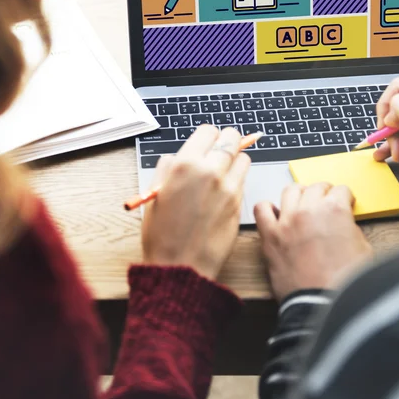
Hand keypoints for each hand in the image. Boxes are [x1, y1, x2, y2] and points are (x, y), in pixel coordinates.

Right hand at [142, 125, 250, 279]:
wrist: (181, 266)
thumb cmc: (162, 234)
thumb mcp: (155, 194)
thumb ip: (167, 168)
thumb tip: (178, 157)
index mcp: (185, 165)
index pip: (208, 131)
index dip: (207, 136)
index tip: (206, 143)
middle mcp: (210, 171)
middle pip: (231, 138)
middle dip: (226, 141)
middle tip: (220, 150)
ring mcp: (229, 187)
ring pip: (243, 157)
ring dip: (235, 159)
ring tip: (223, 171)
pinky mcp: (240, 202)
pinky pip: (244, 179)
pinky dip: (238, 178)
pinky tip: (225, 190)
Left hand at [255, 183, 371, 300]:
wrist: (323, 305)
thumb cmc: (344, 283)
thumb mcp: (363, 249)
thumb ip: (351, 228)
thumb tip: (343, 224)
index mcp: (335, 210)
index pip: (340, 190)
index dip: (344, 198)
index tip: (344, 203)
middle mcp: (309, 209)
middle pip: (316, 187)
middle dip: (324, 193)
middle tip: (326, 203)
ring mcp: (287, 221)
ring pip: (290, 191)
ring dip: (299, 194)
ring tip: (302, 204)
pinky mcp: (270, 236)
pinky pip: (261, 209)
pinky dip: (267, 208)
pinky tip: (276, 215)